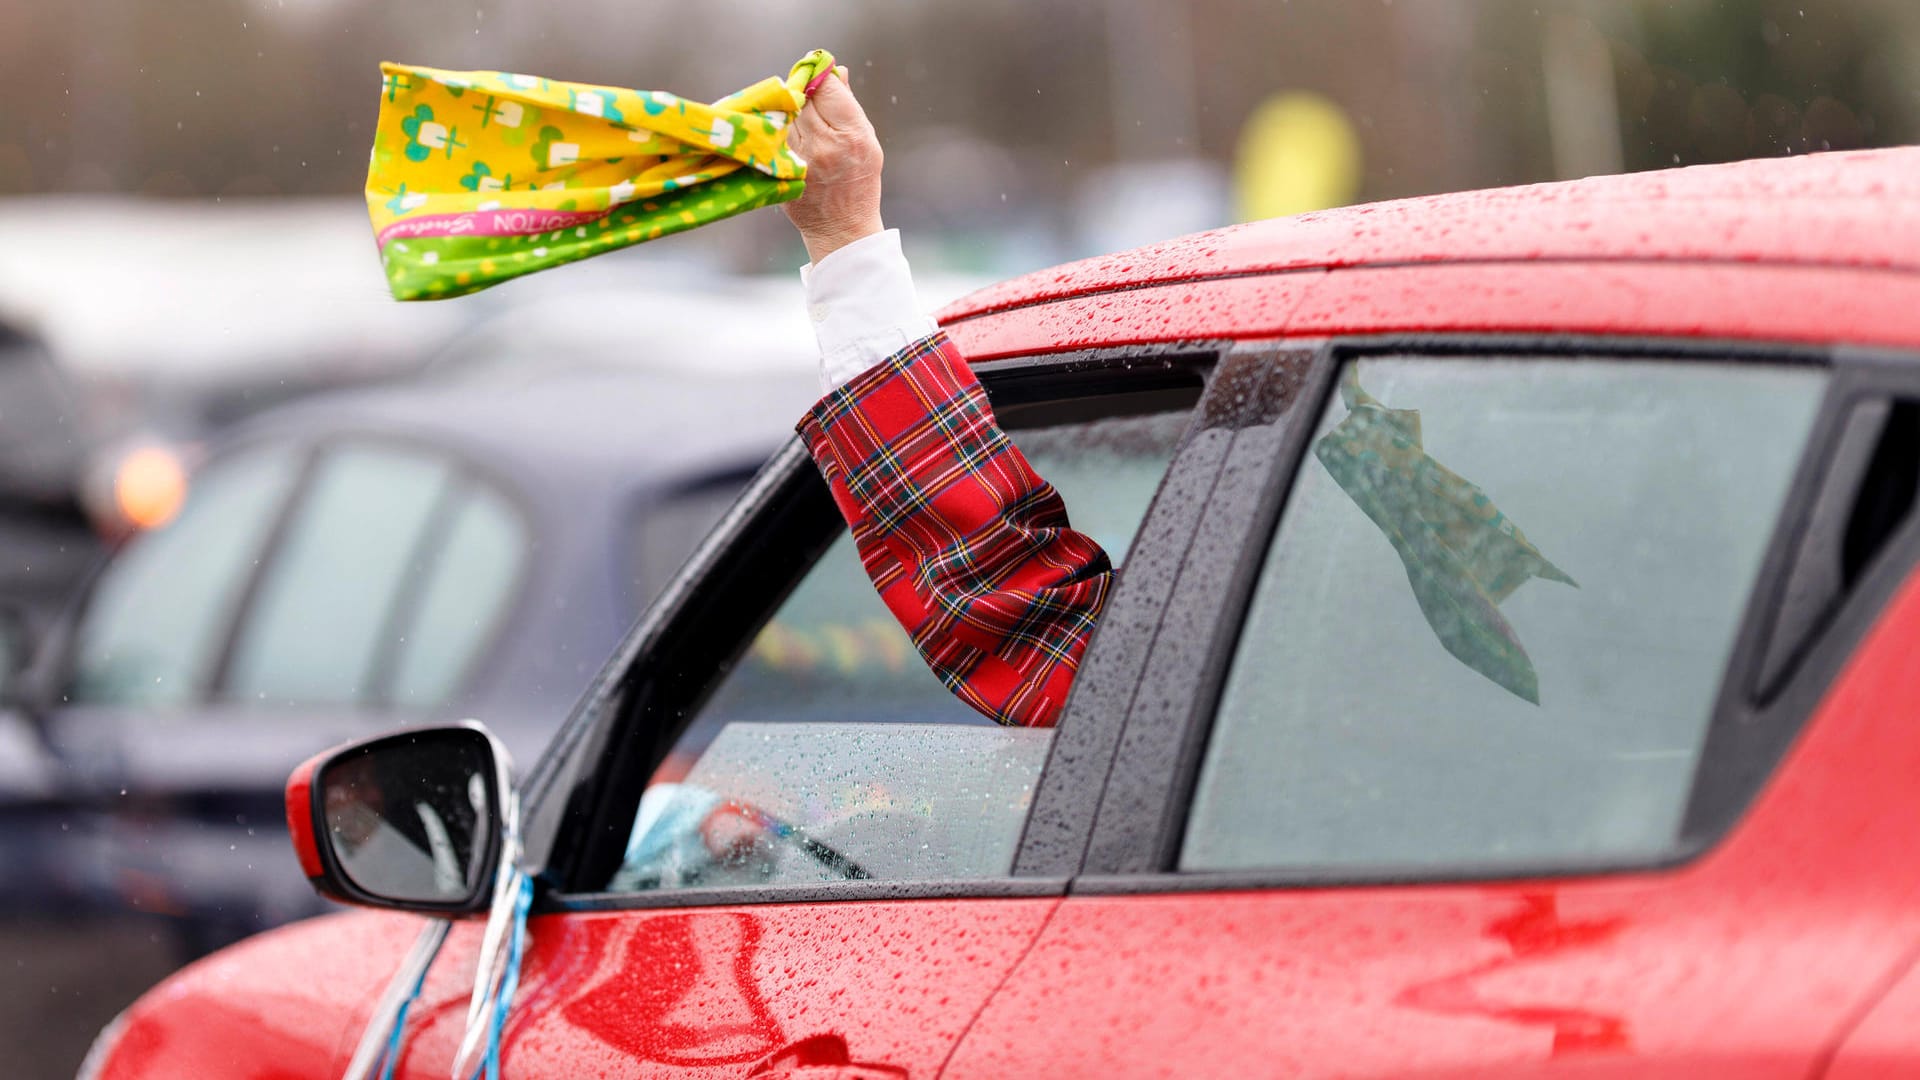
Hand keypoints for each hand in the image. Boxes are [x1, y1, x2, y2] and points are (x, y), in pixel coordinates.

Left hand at [782, 67, 884, 263]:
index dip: (820, 77)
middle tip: (805, 94)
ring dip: (788, 111)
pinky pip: (774, 136)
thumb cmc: (858, 182)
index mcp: (851, 135)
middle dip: (802, 92)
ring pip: (785, 116)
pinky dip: (778, 130)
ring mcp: (800, 158)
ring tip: (799, 119)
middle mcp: (824, 144)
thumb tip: (838, 72)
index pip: (826, 89)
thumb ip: (849, 105)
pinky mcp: (782, 169)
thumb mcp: (867, 141)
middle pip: (802, 99)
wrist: (842, 228)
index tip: (818, 74)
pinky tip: (785, 135)